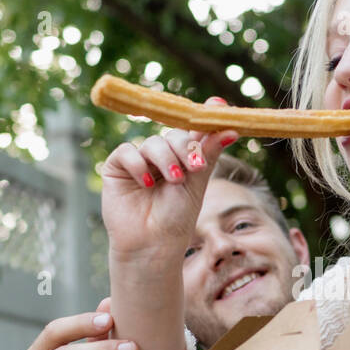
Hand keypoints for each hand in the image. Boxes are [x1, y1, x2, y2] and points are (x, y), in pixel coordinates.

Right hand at [98, 97, 237, 262]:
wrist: (153, 244)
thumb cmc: (177, 218)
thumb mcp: (197, 183)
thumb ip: (209, 153)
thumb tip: (231, 129)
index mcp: (184, 157)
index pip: (194, 131)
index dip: (204, 117)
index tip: (220, 105)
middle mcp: (163, 155)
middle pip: (174, 134)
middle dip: (186, 147)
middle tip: (196, 166)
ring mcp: (140, 160)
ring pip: (153, 142)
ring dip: (166, 159)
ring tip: (174, 181)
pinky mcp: (117, 167)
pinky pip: (127, 152)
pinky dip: (138, 164)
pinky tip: (147, 184)